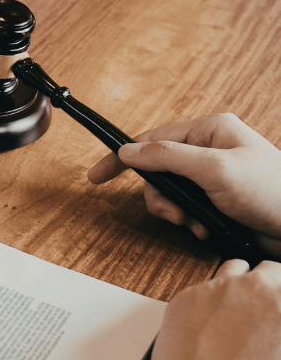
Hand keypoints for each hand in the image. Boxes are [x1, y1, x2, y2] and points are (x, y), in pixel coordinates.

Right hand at [88, 114, 280, 257]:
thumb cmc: (271, 192)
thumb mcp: (215, 169)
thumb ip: (169, 158)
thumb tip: (130, 151)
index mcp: (209, 131)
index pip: (152, 139)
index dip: (122, 157)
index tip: (97, 176)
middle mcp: (208, 149)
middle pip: (156, 171)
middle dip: (160, 198)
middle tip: (174, 214)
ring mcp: (211, 175)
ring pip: (168, 193)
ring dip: (176, 213)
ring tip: (196, 224)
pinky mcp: (215, 198)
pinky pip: (183, 208)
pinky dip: (188, 222)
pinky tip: (206, 229)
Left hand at [141, 258, 280, 359]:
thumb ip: (280, 344)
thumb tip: (276, 340)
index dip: (280, 303)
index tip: (275, 315)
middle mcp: (254, 288)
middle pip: (269, 270)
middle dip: (270, 285)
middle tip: (265, 308)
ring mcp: (217, 288)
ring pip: (233, 270)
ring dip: (239, 285)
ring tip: (237, 311)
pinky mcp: (185, 298)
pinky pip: (200, 289)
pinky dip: (206, 302)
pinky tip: (205, 326)